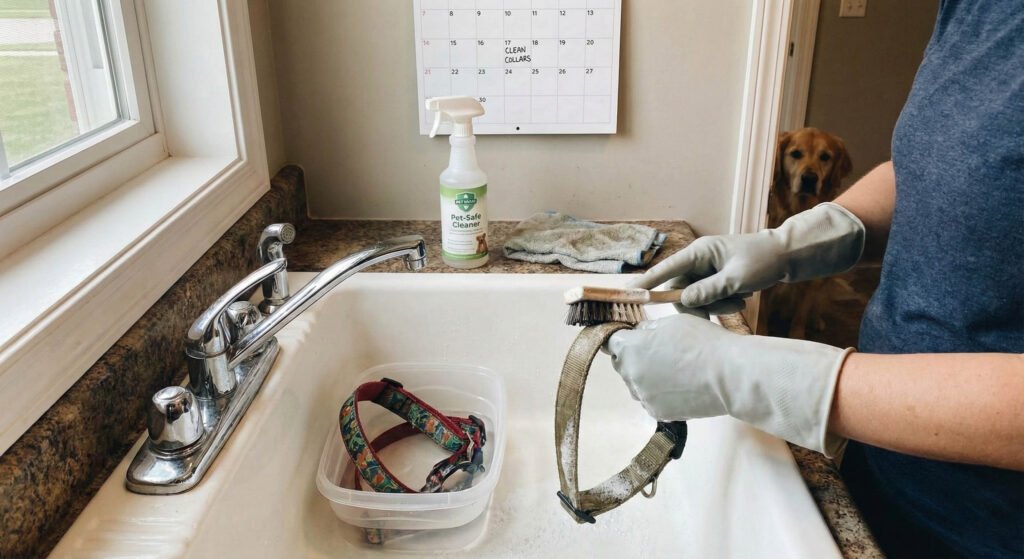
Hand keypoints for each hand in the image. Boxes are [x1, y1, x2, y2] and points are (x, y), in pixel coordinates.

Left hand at [605, 313, 852, 455]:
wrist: (729, 375)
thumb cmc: (703, 342)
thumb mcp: (673, 322)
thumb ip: (649, 329)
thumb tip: (641, 333)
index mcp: (630, 348)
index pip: (610, 341)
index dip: (619, 337)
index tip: (626, 336)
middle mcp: (630, 374)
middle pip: (622, 363)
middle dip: (632, 356)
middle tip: (655, 350)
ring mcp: (644, 396)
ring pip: (636, 383)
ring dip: (646, 375)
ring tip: (672, 368)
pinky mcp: (658, 412)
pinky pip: (651, 399)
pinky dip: (660, 393)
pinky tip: (679, 384)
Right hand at [629, 203, 864, 307]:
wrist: (788, 256)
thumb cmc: (764, 260)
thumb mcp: (737, 278)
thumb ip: (708, 291)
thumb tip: (683, 301)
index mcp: (700, 252)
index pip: (666, 268)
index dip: (648, 282)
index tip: (631, 294)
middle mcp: (699, 260)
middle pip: (680, 289)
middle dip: (700, 303)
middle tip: (727, 305)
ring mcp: (706, 271)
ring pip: (695, 297)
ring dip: (715, 305)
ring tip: (740, 301)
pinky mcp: (715, 280)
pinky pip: (707, 298)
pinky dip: (720, 303)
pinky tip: (740, 299)